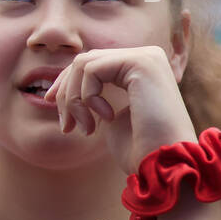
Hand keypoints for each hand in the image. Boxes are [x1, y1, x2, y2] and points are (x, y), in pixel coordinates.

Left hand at [43, 46, 196, 173]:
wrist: (164, 162)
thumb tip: (66, 84)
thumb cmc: (141, 148)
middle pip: (85, 61)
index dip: (67, 86)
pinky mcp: (141, 62)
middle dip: (66, 94)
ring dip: (74, 99)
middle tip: (67, 127)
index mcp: (144, 69)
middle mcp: (148, 57)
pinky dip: (88, 96)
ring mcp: (147, 57)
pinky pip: (92, 69)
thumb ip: (96, 94)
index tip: (56, 111)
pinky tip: (106, 118)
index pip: (93, 64)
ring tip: (86, 128)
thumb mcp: (112, 116)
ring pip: (84, 63)